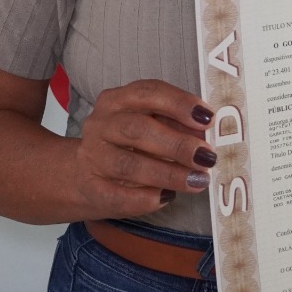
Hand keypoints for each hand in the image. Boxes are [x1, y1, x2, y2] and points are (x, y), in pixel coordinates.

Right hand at [72, 79, 216, 217]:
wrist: (84, 176)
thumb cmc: (126, 145)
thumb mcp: (148, 125)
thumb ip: (174, 124)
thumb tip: (204, 134)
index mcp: (116, 100)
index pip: (148, 92)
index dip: (180, 104)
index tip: (208, 119)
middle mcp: (100, 125)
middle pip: (138, 129)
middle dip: (177, 144)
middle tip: (207, 157)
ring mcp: (93, 157)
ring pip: (129, 165)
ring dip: (168, 174)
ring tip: (197, 181)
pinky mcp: (91, 189)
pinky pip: (118, 196)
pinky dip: (145, 198)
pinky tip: (167, 197)